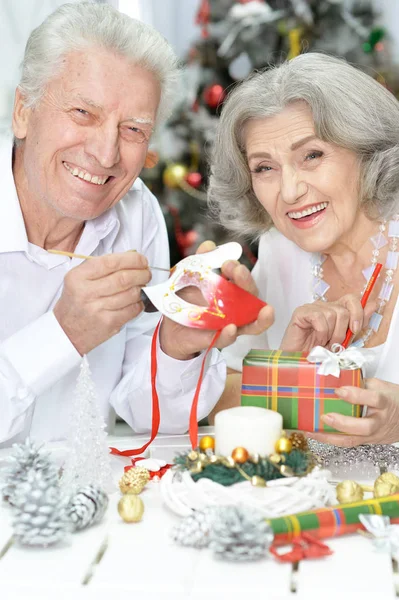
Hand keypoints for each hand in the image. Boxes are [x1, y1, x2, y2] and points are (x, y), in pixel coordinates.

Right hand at [54, 252, 150, 354]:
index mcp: (78, 277)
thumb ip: (102, 266)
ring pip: (131, 294)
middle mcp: (87, 292)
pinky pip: (132, 309)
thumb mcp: (79, 279)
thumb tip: (131, 256)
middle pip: (124, 278)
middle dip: (141, 273)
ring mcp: (98, 309)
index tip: (141, 260)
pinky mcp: (109, 323)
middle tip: (147, 273)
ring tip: (142, 286)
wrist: (67, 331)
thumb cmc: (76, 302)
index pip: (110, 262)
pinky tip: (137, 300)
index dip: (131, 259)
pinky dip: (139, 303)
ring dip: (142, 288)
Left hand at [159, 241, 274, 359]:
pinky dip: (229, 335)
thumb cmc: (187, 302)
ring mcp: (226, 326)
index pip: (243, 282)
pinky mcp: (213, 340)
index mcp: (230, 293)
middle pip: (250, 298)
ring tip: (265, 310)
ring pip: (251, 324)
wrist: (169, 327)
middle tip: (237, 270)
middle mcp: (234, 310)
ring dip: (259, 317)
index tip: (228, 262)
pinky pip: (225, 340)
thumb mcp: (190, 278)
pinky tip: (232, 328)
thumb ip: (201, 261)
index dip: (240, 272)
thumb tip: (210, 245)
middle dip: (247, 283)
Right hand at [280, 294, 373, 351]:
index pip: (351, 299)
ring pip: (332, 314)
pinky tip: (316, 341)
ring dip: (331, 335)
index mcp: (334, 310)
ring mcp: (311, 308)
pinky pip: (319, 317)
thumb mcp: (345, 339)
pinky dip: (321, 333)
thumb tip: (373, 305)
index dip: (357, 313)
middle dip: (342, 332)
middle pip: (343, 310)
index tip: (355, 330)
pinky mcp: (300, 312)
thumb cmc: (320, 353)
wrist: (300, 363)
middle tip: (334, 344)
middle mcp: (323, 306)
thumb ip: (358, 323)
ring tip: (324, 344)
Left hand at [308, 378, 398, 446]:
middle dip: (343, 423)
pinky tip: (318, 435)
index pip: (373, 399)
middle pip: (364, 427)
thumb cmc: (393, 400)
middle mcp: (380, 421)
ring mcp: (374, 435)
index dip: (356, 395)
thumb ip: (361, 383)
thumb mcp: (381, 386)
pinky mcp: (366, 442)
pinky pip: (348, 443)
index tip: (339, 390)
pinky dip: (331, 440)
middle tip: (325, 416)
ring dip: (330, 437)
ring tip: (313, 430)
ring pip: (353, 440)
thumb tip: (338, 378)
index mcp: (385, 402)